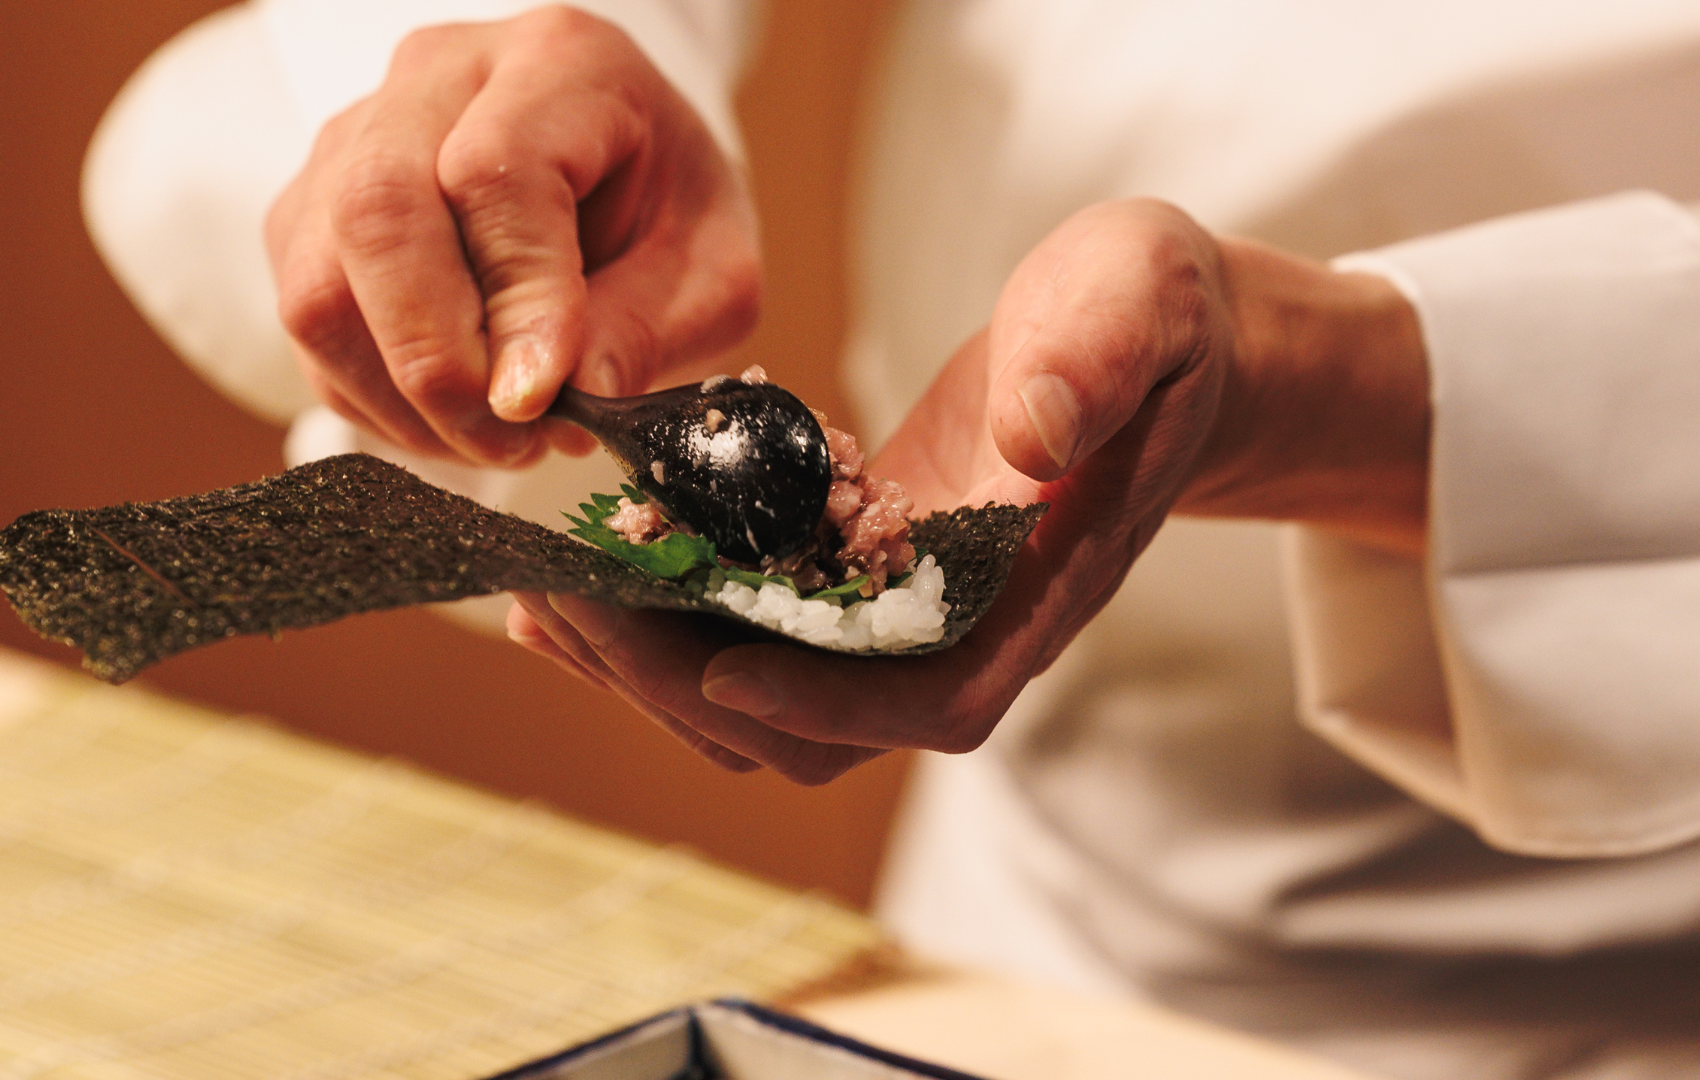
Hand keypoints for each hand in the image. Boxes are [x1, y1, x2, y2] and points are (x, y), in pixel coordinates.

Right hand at [265, 6, 759, 465]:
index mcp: (559, 64)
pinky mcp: (310, 209)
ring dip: (400, 394)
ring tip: (491, 437)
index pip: (495, 172)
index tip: (544, 396)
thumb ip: (645, 328)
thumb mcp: (708, 271)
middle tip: (511, 437)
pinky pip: (309, 321)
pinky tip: (450, 415)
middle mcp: (439, 78)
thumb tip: (560, 398)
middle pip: (377, 212)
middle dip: (436, 360)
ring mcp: (355, 138)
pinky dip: (374, 397)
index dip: (516, 298)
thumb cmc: (665, 210)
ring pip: (319, 280)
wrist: (614, 172)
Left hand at [510, 199, 1426, 781]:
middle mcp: (959, 625)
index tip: (720, 668)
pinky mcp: (849, 570)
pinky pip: (745, 623)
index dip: (826, 705)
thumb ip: (1092, 367)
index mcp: (1035, 590)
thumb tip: (1029, 439)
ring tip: (548, 592)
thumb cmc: (1151, 320)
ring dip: (650, 661)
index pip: (932, 700)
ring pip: (762, 690)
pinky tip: (585, 562)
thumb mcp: (1139, 306)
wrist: (1145, 339)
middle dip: (686, 680)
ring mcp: (897, 606)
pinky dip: (662, 607)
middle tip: (575, 595)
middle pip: (816, 725)